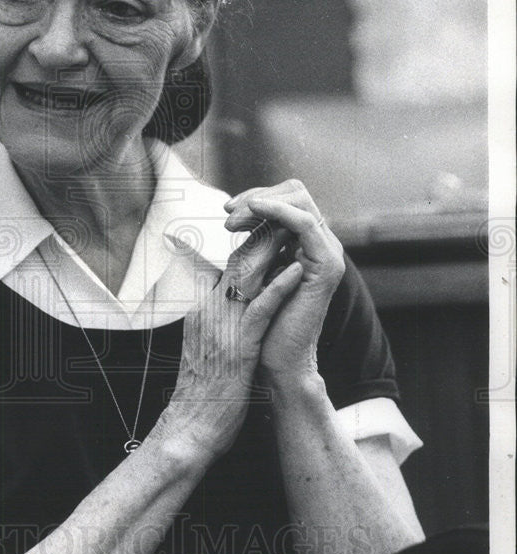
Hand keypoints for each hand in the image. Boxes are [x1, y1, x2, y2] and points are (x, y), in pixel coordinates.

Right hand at [156, 228, 302, 463]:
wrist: (191, 427)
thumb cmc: (202, 393)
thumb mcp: (203, 347)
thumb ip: (212, 322)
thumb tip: (223, 304)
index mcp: (201, 312)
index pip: (224, 268)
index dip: (248, 246)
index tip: (268, 231)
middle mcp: (208, 313)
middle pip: (235, 264)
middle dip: (262, 239)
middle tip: (285, 221)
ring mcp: (221, 327)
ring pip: (247, 278)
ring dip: (272, 252)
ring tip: (294, 232)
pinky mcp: (238, 345)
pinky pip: (260, 309)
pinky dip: (278, 287)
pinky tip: (296, 271)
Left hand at [224, 179, 344, 380]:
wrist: (278, 360)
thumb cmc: (261, 324)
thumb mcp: (252, 274)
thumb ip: (254, 246)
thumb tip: (234, 217)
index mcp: (304, 244)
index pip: (285, 200)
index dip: (255, 199)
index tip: (226, 210)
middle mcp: (319, 244)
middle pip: (296, 193)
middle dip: (257, 196)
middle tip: (227, 212)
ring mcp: (328, 253)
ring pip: (301, 200)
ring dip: (262, 201)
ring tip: (234, 215)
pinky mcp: (327, 266)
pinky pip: (305, 223)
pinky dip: (279, 210)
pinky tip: (255, 209)